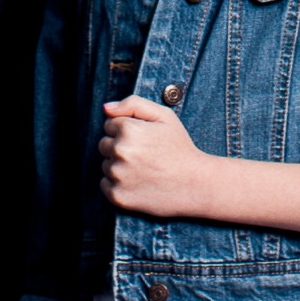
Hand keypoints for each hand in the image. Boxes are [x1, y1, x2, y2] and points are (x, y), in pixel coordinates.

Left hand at [99, 93, 214, 218]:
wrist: (195, 185)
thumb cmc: (180, 148)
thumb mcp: (164, 116)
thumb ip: (133, 104)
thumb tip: (106, 108)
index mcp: (129, 129)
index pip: (109, 125)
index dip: (128, 130)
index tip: (144, 139)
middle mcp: (120, 152)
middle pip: (104, 144)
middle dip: (120, 147)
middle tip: (144, 155)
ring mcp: (118, 176)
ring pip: (105, 165)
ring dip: (118, 166)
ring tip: (143, 170)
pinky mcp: (117, 196)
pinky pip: (105, 184)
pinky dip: (117, 184)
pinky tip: (138, 183)